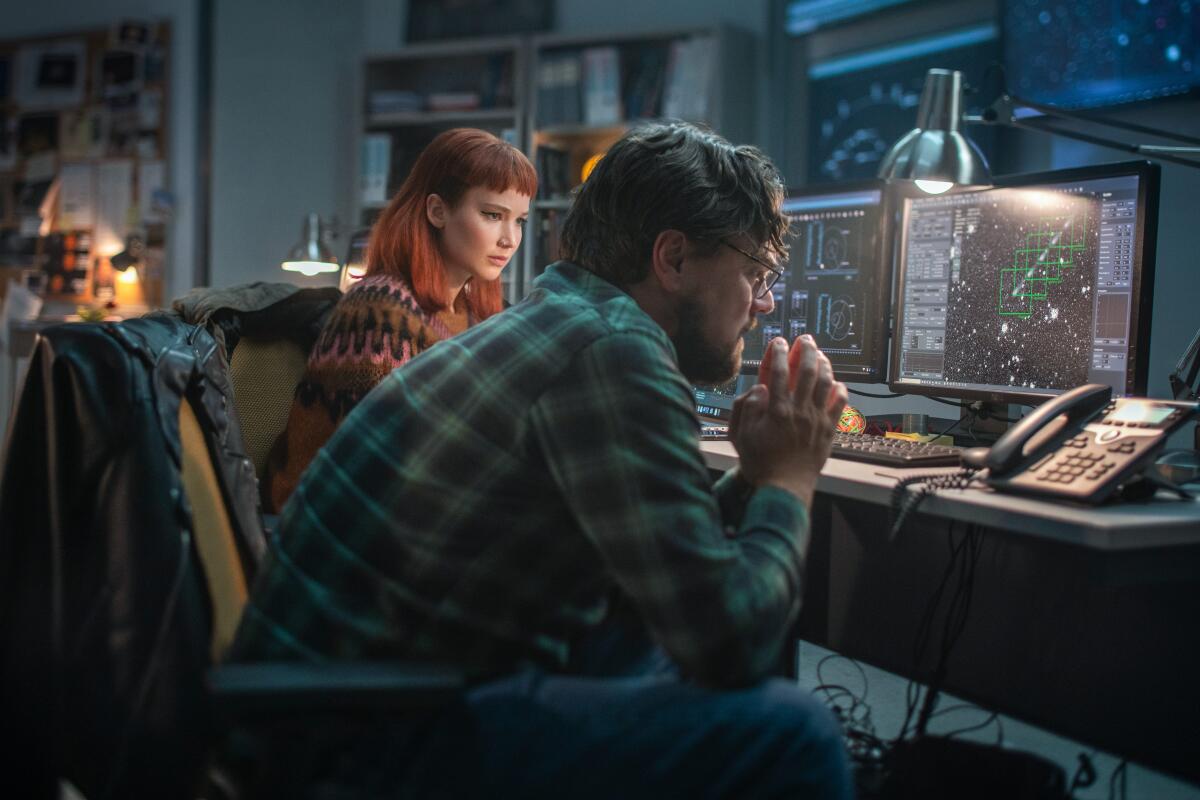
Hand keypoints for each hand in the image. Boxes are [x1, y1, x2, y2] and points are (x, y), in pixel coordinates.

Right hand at [728, 336, 847, 506]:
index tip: (779, 342)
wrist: (784, 487)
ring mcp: (817, 420)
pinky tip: (836, 383)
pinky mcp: (828, 431)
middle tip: (805, 339)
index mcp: (776, 410)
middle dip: (806, 350)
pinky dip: (839, 390)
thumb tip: (761, 388)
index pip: (779, 372)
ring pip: (825, 383)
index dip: (779, 353)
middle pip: (807, 371)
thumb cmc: (760, 463)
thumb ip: (747, 407)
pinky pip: (839, 405)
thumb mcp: (740, 435)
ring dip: (824, 365)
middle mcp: (799, 411)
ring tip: (820, 355)